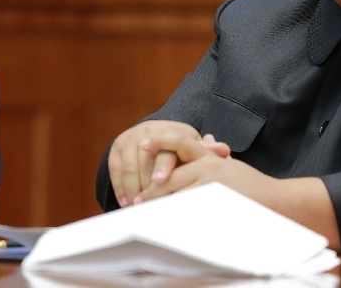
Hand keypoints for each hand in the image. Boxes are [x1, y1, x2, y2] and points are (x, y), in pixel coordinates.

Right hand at [108, 120, 225, 206]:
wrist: (154, 135)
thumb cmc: (181, 150)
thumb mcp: (194, 149)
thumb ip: (209, 152)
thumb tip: (224, 151)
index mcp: (171, 131)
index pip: (167, 148)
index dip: (164, 166)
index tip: (161, 182)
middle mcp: (149, 131)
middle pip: (146, 160)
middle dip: (146, 184)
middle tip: (148, 204)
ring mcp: (130, 138)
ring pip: (129, 167)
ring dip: (133, 189)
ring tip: (137, 209)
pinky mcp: (116, 148)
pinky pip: (115, 169)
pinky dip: (119, 187)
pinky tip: (125, 203)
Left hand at [135, 133, 340, 251]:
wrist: (276, 201)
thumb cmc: (253, 185)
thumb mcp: (232, 164)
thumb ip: (215, 153)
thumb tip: (207, 138)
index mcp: (211, 156)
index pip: (180, 143)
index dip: (160, 142)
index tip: (143, 144)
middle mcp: (210, 167)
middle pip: (172, 176)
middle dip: (152, 188)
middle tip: (137, 199)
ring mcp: (212, 187)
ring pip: (177, 196)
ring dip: (161, 206)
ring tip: (147, 215)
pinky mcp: (215, 204)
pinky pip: (189, 212)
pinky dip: (177, 218)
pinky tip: (167, 226)